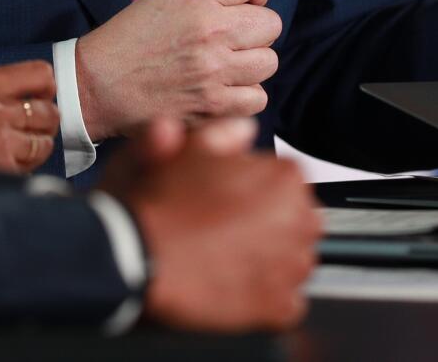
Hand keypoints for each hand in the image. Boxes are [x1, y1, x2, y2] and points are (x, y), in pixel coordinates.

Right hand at [0, 59, 58, 173]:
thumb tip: (11, 88)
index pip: (40, 75)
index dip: (46, 86)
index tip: (41, 94)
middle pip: (48, 111)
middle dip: (43, 120)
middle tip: (32, 125)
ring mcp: (2, 141)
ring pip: (44, 142)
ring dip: (36, 145)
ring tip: (21, 146)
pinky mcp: (2, 168)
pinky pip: (30, 166)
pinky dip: (24, 166)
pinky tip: (9, 163)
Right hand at [74, 0, 280, 138]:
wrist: (97, 86)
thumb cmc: (127, 41)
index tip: (243, 4)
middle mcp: (210, 28)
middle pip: (270, 23)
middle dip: (253, 31)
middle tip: (229, 39)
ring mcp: (215, 69)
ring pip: (268, 61)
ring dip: (250, 65)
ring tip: (223, 67)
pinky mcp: (215, 105)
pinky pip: (258, 97)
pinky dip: (243, 97)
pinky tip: (220, 90)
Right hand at [98, 117, 318, 333]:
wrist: (135, 256)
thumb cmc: (158, 200)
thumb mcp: (184, 147)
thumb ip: (223, 133)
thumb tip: (246, 129)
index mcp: (285, 177)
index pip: (282, 179)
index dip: (249, 185)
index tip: (222, 194)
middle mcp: (302, 221)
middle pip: (293, 219)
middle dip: (266, 222)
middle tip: (220, 225)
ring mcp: (293, 268)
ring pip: (290, 259)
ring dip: (265, 258)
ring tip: (221, 254)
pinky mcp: (279, 308)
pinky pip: (283, 300)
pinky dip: (262, 295)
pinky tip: (229, 282)